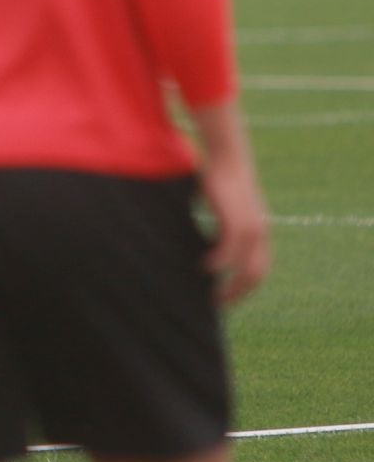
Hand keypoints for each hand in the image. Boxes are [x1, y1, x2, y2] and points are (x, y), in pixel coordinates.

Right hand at [200, 148, 270, 306]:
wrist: (227, 155)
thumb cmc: (219, 179)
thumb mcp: (223, 208)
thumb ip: (219, 226)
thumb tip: (201, 241)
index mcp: (259, 232)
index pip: (258, 270)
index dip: (243, 288)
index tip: (224, 298)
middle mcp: (260, 233)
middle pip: (256, 275)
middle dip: (238, 294)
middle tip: (218, 305)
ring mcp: (251, 227)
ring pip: (246, 267)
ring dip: (229, 285)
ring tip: (211, 295)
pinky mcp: (236, 219)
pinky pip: (229, 249)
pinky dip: (218, 263)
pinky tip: (204, 268)